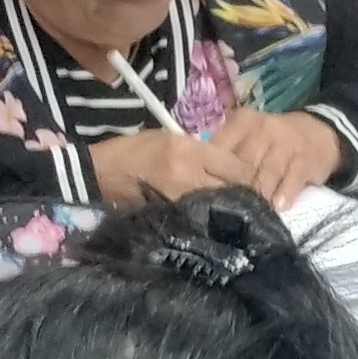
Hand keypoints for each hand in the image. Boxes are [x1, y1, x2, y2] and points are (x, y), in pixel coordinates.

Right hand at [88, 126, 254, 203]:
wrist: (103, 173)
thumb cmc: (137, 150)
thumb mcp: (171, 139)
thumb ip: (202, 151)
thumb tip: (231, 166)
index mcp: (189, 151)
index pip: (234, 166)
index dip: (248, 174)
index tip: (254, 178)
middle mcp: (188, 176)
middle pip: (233, 188)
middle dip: (245, 193)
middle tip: (253, 197)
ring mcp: (181, 200)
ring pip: (219, 206)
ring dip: (231, 208)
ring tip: (238, 210)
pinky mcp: (172, 216)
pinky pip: (201, 218)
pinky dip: (210, 218)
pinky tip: (214, 218)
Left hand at [210, 102, 345, 210]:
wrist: (318, 133)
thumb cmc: (273, 144)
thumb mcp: (249, 139)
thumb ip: (227, 156)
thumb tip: (200, 184)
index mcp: (241, 123)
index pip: (220, 150)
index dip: (211, 175)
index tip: (204, 197)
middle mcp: (263, 129)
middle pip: (243, 164)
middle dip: (234, 189)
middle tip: (226, 212)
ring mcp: (286, 142)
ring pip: (266, 172)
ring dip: (259, 195)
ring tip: (252, 214)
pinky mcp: (305, 158)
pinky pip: (292, 177)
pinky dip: (285, 192)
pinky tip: (279, 206)